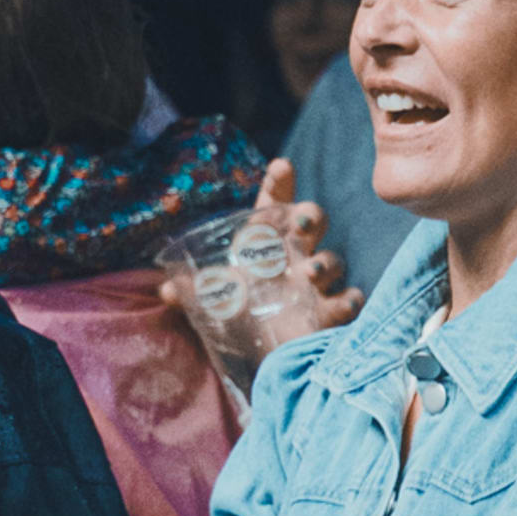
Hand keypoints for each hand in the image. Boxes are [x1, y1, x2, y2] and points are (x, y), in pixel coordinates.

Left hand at [151, 152, 357, 339]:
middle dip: (310, 216)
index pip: (273, 204)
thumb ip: (192, 291)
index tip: (281, 167)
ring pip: (332, 259)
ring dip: (325, 263)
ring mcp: (315, 281)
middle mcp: (294, 255)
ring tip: (310, 274)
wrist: (262, 349)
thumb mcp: (214, 299)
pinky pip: (349, 298)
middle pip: (311, 221)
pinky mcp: (330, 309)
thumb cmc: (241, 312)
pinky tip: (342, 303)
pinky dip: (349, 299)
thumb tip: (167, 290)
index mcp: (264, 243)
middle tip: (300, 222)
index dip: (279, 183)